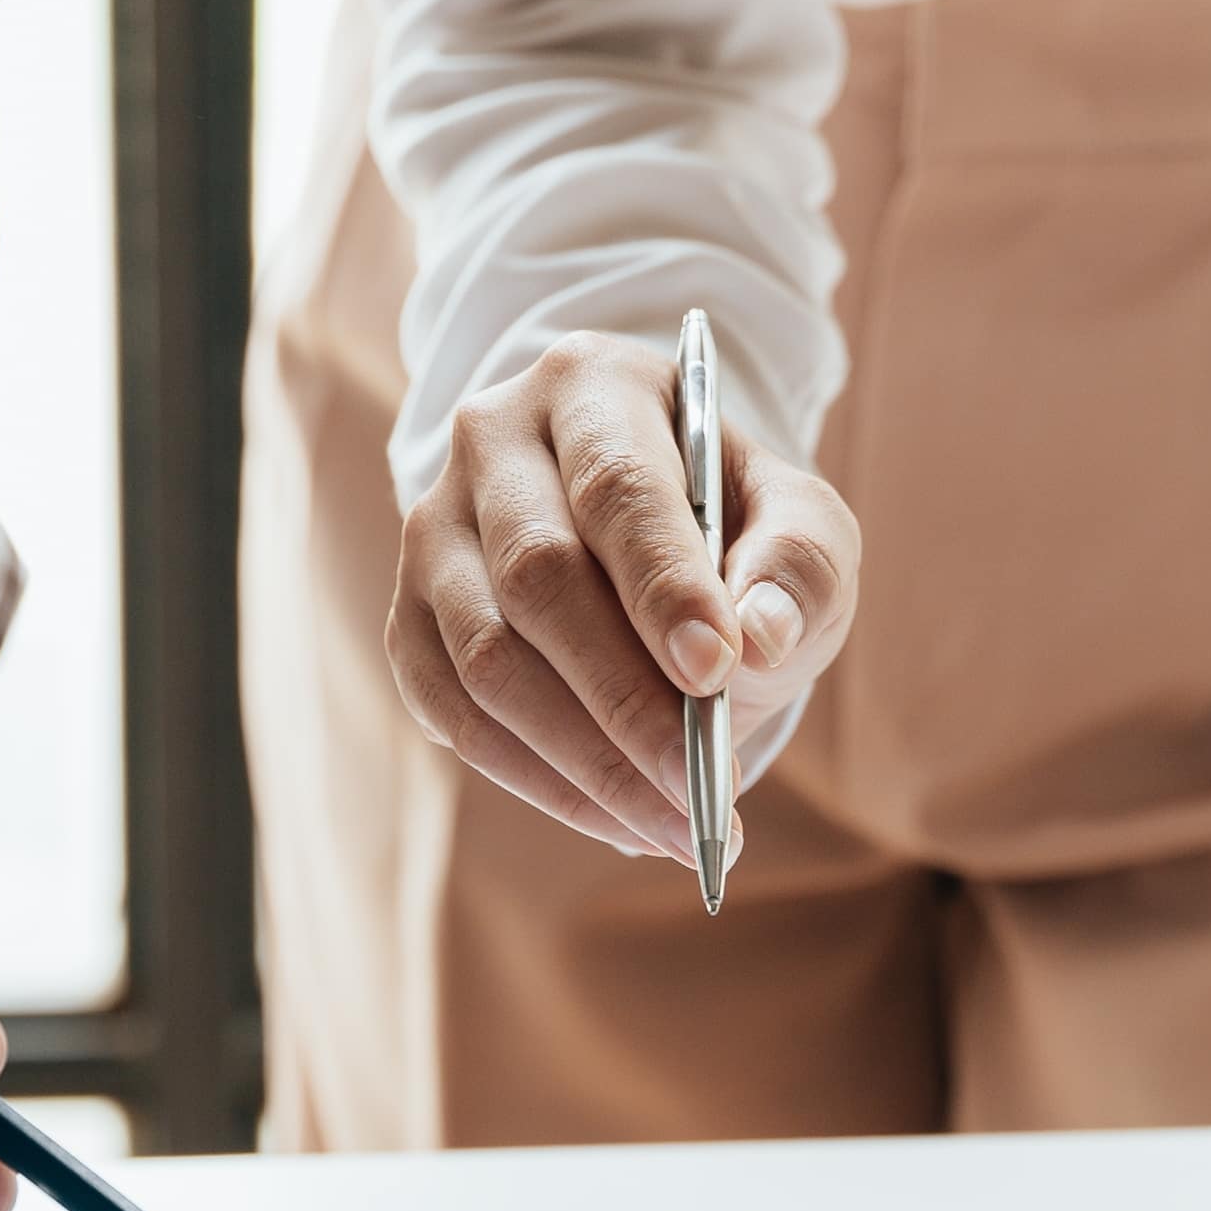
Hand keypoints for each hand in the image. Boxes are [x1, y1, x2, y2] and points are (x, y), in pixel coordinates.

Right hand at [392, 331, 855, 862]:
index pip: (616, 485)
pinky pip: (453, 713)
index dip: (662, 584)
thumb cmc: (732, 525)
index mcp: (591, 386)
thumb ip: (800, 565)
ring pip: (485, 658)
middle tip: (705, 788)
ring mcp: (433, 531)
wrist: (651, 539)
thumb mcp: (798, 522)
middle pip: (538, 576)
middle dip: (627, 699)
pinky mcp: (410, 616)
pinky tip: (619, 820)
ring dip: (585, 761)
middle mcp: (490, 442)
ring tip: (678, 825)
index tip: (719, 671)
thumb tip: (759, 638)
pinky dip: (539, 781)